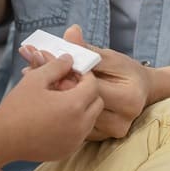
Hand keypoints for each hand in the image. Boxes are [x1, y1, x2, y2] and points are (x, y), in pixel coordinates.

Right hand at [0, 55, 101, 162]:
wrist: (2, 139)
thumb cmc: (17, 107)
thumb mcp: (35, 79)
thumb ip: (56, 66)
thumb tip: (69, 59)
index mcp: (74, 105)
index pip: (93, 85)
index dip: (85, 75)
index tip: (72, 72)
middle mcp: (80, 125)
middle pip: (97, 103)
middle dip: (87, 92)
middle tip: (68, 86)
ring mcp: (75, 140)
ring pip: (90, 119)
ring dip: (82, 108)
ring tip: (60, 102)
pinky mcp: (68, 151)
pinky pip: (79, 134)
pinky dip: (74, 124)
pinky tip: (55, 118)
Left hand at [21, 25, 151, 140]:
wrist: (141, 92)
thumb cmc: (126, 71)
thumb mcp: (109, 57)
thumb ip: (87, 49)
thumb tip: (71, 32)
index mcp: (128, 98)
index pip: (90, 86)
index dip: (66, 72)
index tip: (42, 56)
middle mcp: (121, 121)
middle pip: (78, 102)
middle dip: (53, 83)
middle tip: (28, 66)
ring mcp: (110, 133)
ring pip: (73, 114)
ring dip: (51, 96)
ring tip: (30, 77)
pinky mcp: (99, 138)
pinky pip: (74, 123)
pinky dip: (58, 108)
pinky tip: (42, 94)